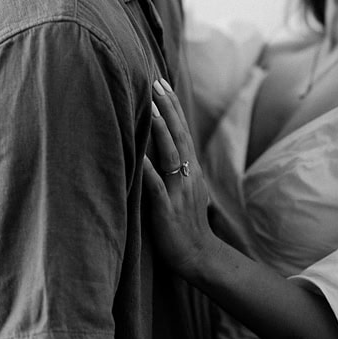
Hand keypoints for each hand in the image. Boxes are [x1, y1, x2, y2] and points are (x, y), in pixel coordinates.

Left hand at [139, 78, 215, 277]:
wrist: (199, 256)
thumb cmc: (184, 224)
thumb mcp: (183, 191)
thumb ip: (174, 169)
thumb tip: (158, 146)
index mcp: (190, 170)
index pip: (182, 131)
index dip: (173, 107)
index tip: (161, 82)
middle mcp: (187, 176)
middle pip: (179, 135)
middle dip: (168, 108)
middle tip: (156, 82)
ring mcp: (178, 191)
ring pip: (171, 155)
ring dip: (161, 130)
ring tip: (151, 107)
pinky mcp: (167, 209)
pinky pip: (157, 186)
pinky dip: (148, 170)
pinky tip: (139, 156)